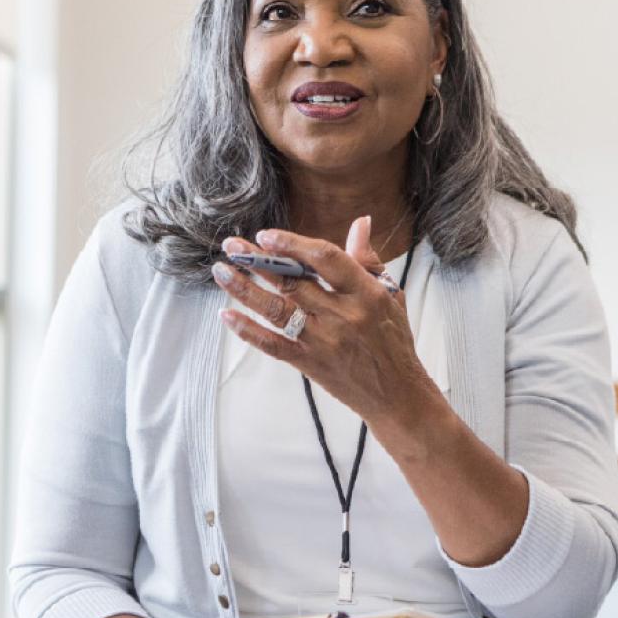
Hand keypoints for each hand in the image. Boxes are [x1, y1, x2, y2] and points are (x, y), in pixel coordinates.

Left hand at [213, 216, 439, 423]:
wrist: (396, 394)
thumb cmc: (393, 341)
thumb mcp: (390, 295)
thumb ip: (368, 259)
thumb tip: (359, 223)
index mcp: (365, 294)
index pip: (325, 258)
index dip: (293, 243)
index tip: (267, 235)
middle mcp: (343, 316)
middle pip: (293, 282)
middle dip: (258, 261)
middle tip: (232, 246)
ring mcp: (323, 342)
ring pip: (277, 310)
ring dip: (245, 290)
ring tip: (222, 271)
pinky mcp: (309, 363)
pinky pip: (273, 345)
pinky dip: (248, 331)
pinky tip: (227, 315)